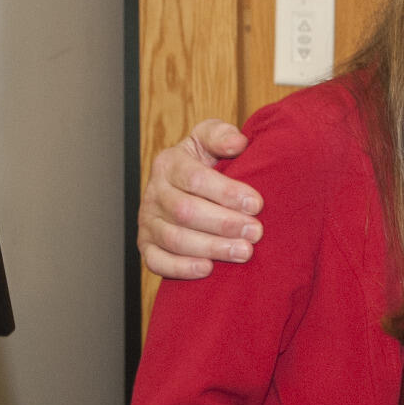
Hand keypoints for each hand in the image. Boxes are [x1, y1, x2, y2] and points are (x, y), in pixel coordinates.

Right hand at [135, 118, 262, 278]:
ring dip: (212, 247)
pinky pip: (157, 262)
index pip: (195, 178)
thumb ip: (221, 135)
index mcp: (169, 163)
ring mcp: (147, 221)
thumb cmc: (205, 161)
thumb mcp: (210, 138)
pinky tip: (207, 269)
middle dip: (224, 223)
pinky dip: (180, 268)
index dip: (226, 192)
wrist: (184, 186)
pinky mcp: (146, 246)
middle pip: (185, 211)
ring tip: (244, 251)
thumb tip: (238, 143)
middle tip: (256, 232)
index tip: (256, 204)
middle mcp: (154, 192)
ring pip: (175, 239)